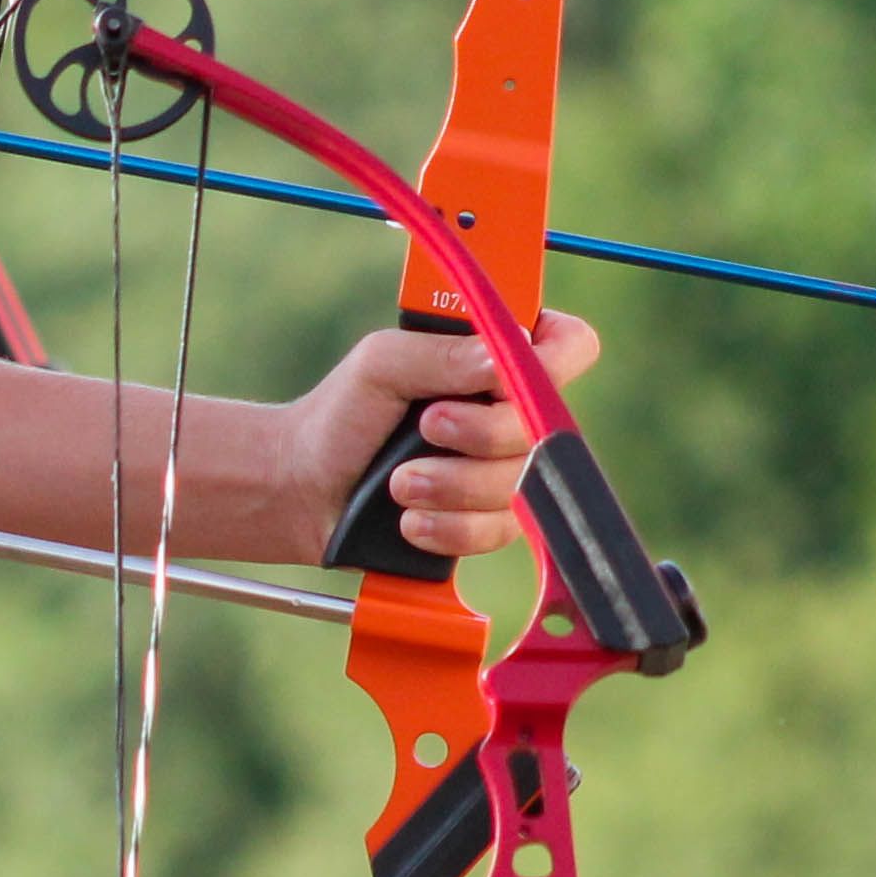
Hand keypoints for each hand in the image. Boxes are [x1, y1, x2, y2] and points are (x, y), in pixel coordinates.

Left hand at [274, 311, 601, 564]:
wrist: (306, 490)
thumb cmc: (343, 413)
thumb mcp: (383, 364)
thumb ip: (442, 353)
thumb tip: (505, 359)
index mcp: (494, 358)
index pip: (569, 346)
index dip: (554, 359)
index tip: (501, 375)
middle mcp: (511, 413)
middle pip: (549, 425)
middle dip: (481, 432)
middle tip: (425, 427)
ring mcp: (504, 470)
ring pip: (522, 484)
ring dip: (452, 484)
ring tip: (399, 482)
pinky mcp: (489, 522)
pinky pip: (498, 530)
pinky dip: (449, 526)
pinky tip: (409, 519)